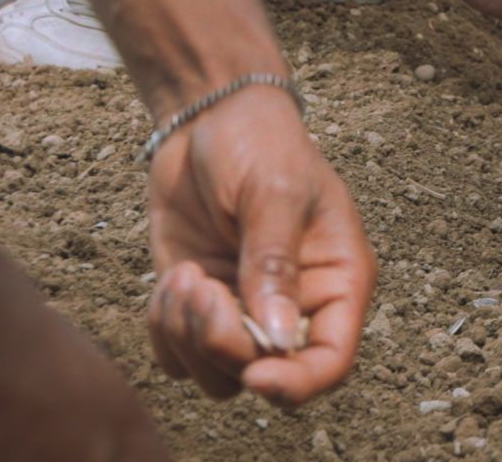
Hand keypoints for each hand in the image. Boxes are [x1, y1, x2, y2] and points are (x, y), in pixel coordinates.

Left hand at [144, 86, 374, 406]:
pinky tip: (173, 278)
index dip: (297, 382)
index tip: (255, 373)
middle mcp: (295, 307)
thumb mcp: (274, 191)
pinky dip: (165, 328)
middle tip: (199, 284)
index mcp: (336, 281)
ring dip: (189, 335)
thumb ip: (275, 263)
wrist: (208, 118)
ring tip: (185, 276)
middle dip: (223, 341)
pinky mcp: (200, 307)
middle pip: (265, 374)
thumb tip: (275, 337)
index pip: (331, 361)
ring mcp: (244, 311)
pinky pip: (176, 356)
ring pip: (216, 375)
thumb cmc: (258, 142)